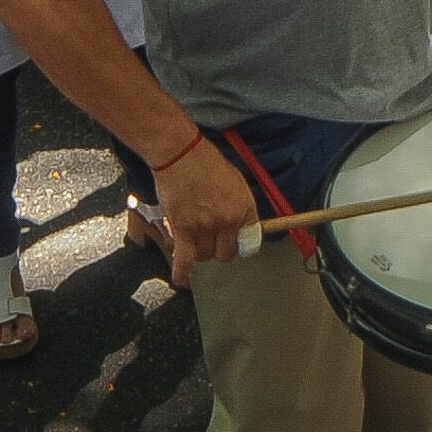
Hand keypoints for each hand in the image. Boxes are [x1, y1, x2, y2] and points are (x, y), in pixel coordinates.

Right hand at [149, 136, 260, 278]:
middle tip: (212, 242)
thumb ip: (240, 205)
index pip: (250, 241)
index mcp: (244, 208)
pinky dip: (182, 271)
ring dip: (201, 252)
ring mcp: (205, 227)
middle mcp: (227, 221)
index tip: (236, 245)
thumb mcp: (235, 181)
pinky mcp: (183, 230)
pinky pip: (185, 259)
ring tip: (195, 241)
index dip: (240, 244)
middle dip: (220, 250)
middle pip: (227, 253)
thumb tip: (240, 223)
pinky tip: (182, 277)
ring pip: (206, 256)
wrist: (181, 154)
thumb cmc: (206, 162)